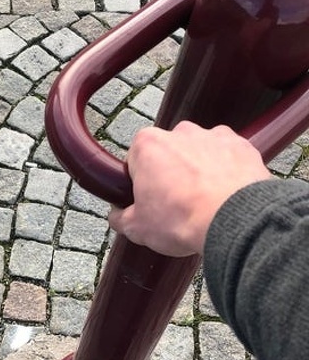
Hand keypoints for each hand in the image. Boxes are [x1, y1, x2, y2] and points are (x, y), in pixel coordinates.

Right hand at [108, 121, 270, 256]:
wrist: (234, 221)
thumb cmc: (181, 219)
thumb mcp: (136, 227)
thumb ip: (120, 217)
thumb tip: (118, 216)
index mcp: (147, 145)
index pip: (134, 160)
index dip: (138, 183)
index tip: (146, 200)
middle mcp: (180, 132)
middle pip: (167, 153)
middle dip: (169, 173)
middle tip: (173, 205)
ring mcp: (213, 135)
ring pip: (198, 153)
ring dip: (197, 171)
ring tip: (202, 203)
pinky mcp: (242, 145)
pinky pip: (227, 157)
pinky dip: (225, 172)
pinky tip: (223, 196)